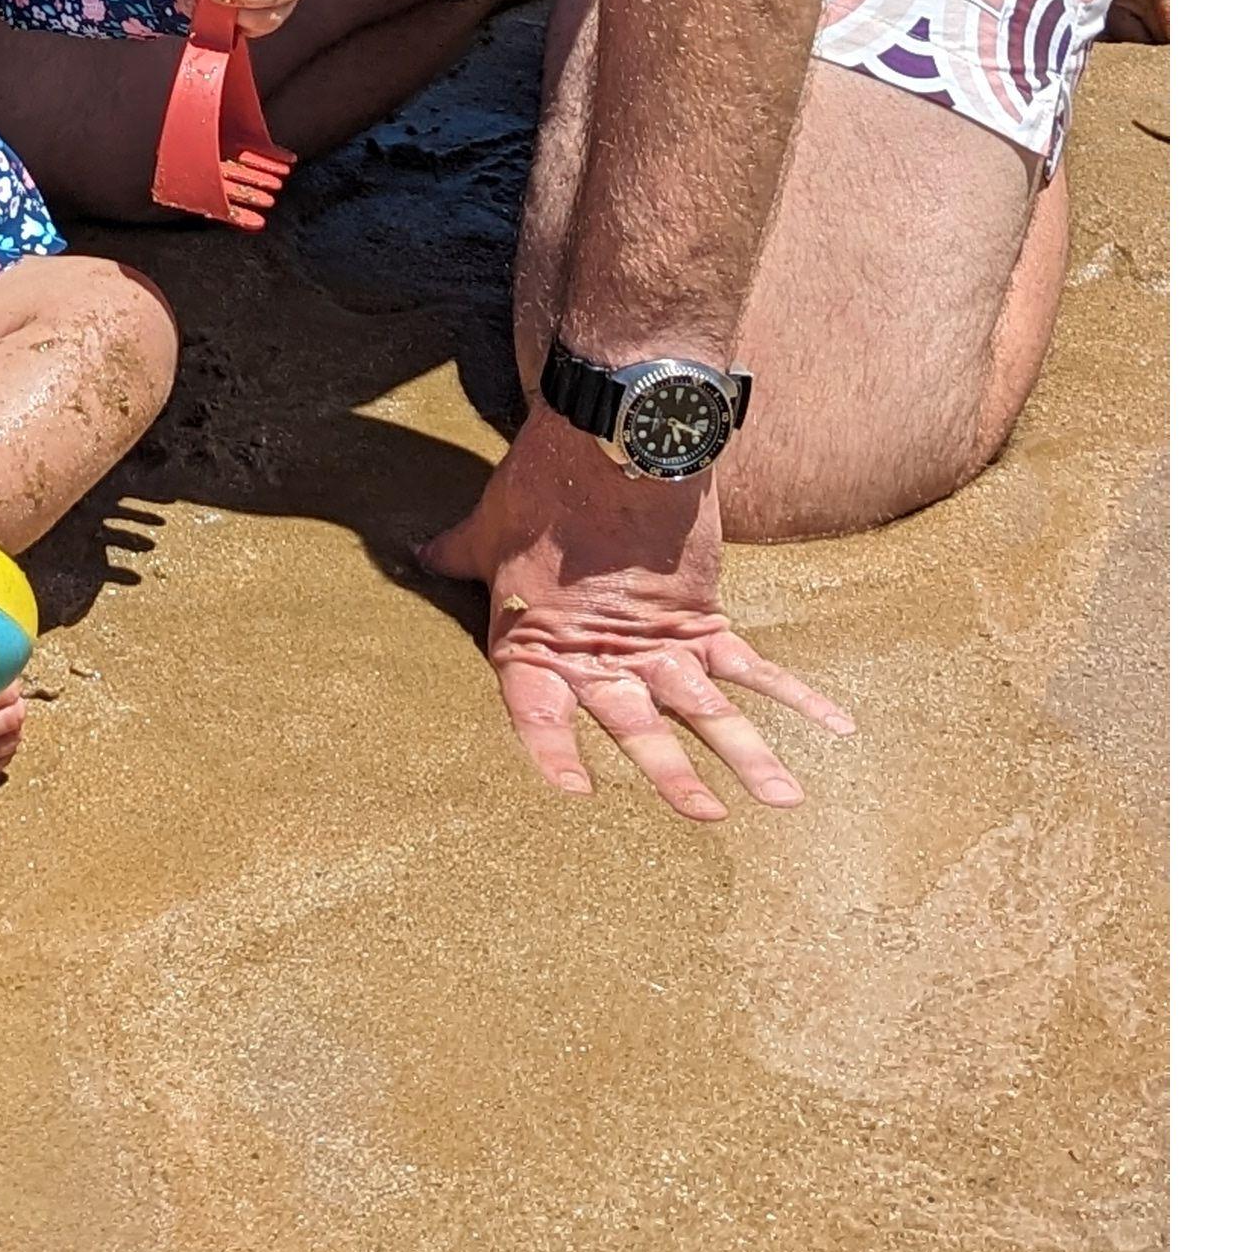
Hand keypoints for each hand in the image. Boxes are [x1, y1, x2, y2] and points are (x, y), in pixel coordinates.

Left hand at [417, 411, 851, 819]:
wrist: (610, 432)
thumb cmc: (540, 480)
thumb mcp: (486, 523)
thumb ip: (457, 552)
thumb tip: (416, 554)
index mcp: (538, 637)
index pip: (536, 712)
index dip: (551, 751)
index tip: (573, 793)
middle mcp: (603, 650)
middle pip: (637, 725)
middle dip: (670, 775)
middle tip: (704, 819)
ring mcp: (661, 635)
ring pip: (708, 707)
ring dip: (746, 753)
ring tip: (783, 800)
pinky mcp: (704, 610)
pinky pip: (756, 664)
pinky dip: (796, 695)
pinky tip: (836, 728)